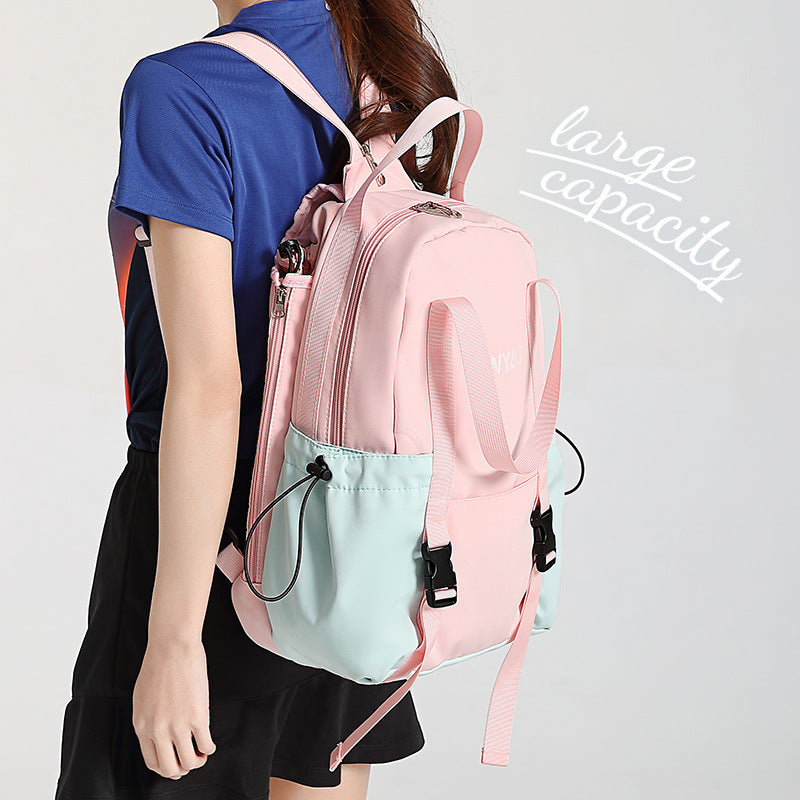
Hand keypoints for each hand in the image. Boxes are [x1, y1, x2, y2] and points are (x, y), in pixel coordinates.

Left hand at [132, 638, 216, 779]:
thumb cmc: (158, 664)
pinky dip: (210, 748)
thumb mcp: (142, 698)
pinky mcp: (197, 716)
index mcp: (142, 726)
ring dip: (198, 761)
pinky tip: (210, 742)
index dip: (166, 768)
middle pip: (170, 768)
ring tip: (202, 752)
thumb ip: (149, 719)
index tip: (175, 764)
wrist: (172, 646)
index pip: (152, 762)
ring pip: (190, 761)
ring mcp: (178, 725)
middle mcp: (158, 730)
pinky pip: (206, 745)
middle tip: (190, 761)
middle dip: (182, 769)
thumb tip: (160, 734)